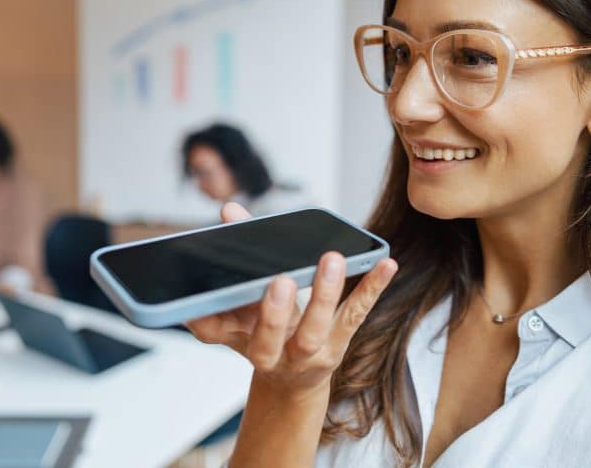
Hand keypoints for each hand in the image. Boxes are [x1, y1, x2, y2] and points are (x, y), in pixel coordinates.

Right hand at [186, 202, 397, 394]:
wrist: (293, 380)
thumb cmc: (265, 332)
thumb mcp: (243, 305)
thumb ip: (239, 254)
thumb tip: (229, 211)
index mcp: (238, 340)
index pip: (215, 333)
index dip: (206, 319)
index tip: (205, 299)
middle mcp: (273, 354)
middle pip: (269, 339)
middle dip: (273, 313)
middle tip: (280, 280)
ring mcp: (308, 352)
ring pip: (315, 329)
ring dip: (324, 294)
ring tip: (332, 260)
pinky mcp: (339, 342)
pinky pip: (356, 314)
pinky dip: (371, 288)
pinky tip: (385, 264)